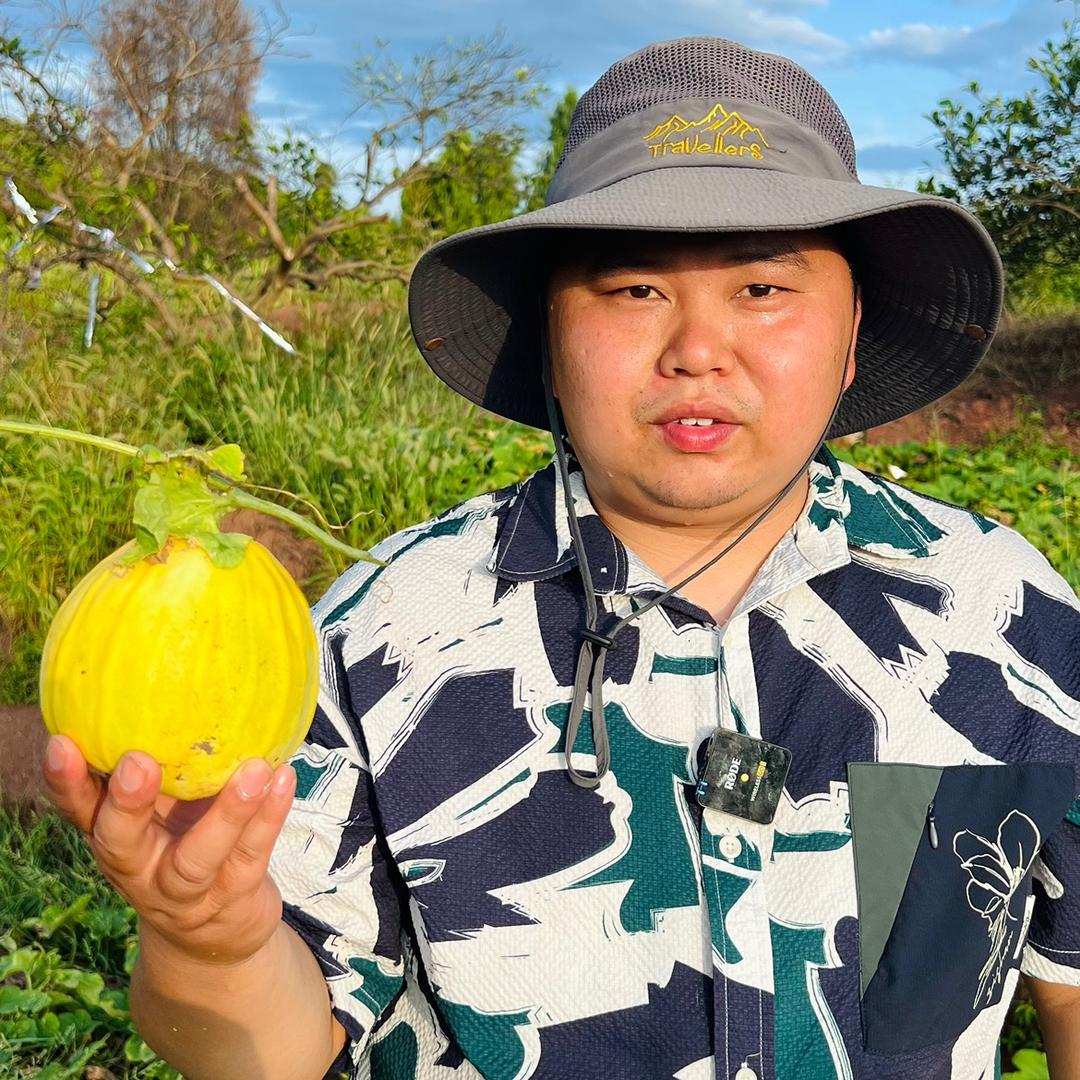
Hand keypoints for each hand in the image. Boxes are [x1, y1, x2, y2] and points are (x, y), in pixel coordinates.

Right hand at [41, 733, 296, 967]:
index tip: (62, 743)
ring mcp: (184, 892)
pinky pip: (251, 856)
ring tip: (253, 769)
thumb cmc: (183, 843)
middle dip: (126, 804)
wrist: (217, 935)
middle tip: (137, 763)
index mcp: (115, 837)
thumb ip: (163, 763)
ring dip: (227, 812)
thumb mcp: (162, 811)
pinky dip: (269, 817)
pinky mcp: (230, 900)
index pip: (80, 810)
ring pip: (198, 858)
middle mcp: (139, 869)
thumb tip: (168, 677)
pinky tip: (283, 777)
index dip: (66, 782)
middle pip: (119, 843)